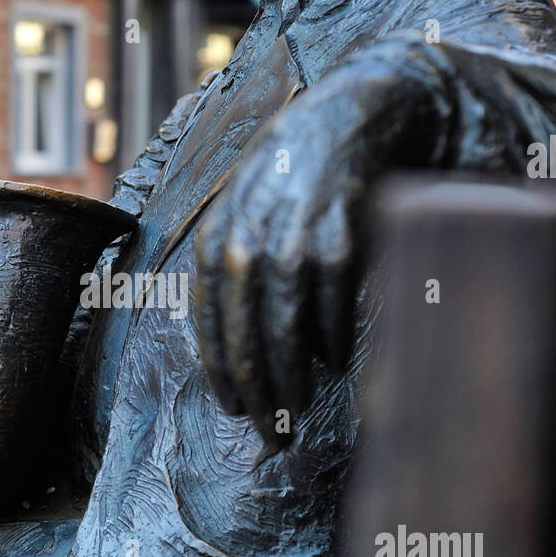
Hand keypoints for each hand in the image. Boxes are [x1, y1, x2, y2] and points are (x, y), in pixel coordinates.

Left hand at [195, 71, 393, 443]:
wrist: (346, 121)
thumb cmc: (289, 177)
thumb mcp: (242, 212)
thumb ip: (231, 268)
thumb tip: (231, 342)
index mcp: (215, 242)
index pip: (209, 327)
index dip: (222, 375)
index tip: (234, 409)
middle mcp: (246, 246)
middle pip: (246, 340)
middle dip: (258, 396)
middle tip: (271, 435)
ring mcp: (291, 245)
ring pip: (287, 334)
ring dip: (293, 382)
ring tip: (298, 412)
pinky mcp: (336, 243)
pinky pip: (332, 311)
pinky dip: (334, 343)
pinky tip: (335, 362)